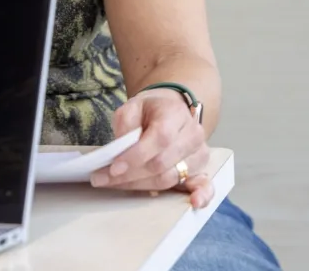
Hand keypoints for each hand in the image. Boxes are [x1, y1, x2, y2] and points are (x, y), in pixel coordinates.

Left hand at [89, 89, 214, 208]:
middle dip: (130, 174)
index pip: (159, 138)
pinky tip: (195, 203)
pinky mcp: (201, 169)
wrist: (172, 111)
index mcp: (175, 113)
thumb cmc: (150, 111)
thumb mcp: (132, 106)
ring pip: (170, 177)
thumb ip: (126, 123)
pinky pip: (205, 185)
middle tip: (104, 179)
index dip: (136, 156)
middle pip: (162, 163)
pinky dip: (202, 195)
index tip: (113, 167)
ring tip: (116, 185)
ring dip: (141, 185)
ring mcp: (199, 153)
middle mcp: (192, 134)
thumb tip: (120, 149)